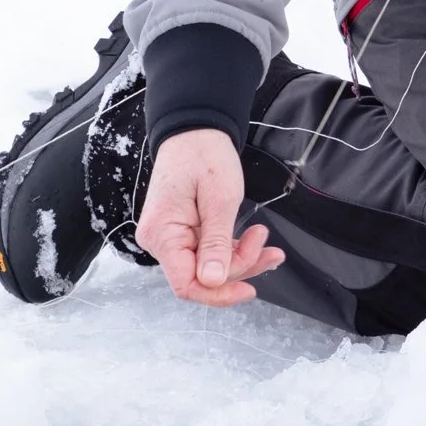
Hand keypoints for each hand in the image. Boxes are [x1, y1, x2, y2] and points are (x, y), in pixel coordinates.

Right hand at [134, 129, 283, 306]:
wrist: (196, 131)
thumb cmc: (205, 156)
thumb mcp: (219, 199)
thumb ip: (215, 243)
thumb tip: (213, 282)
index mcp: (162, 234)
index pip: (186, 284)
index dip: (218, 294)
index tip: (250, 289)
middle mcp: (160, 241)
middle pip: (202, 277)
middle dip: (239, 266)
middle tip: (264, 241)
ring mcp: (171, 238)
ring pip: (209, 267)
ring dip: (241, 259)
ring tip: (265, 240)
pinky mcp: (183, 234)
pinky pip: (209, 253)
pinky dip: (234, 250)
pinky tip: (256, 241)